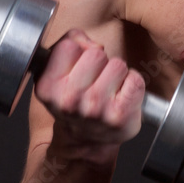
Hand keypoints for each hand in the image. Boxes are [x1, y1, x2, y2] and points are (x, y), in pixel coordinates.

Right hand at [34, 29, 144, 156]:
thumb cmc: (74, 98)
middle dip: (100, 61)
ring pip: (118, 64)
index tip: (79, 64)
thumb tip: (91, 43)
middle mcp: (69, 100)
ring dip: (117, 72)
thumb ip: (69, 42)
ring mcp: (95, 109)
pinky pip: (135, 79)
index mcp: (48, 87)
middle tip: (95, 78)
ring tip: (109, 87)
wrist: (85, 140)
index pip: (69, 46)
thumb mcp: (57, 70)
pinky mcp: (120, 116)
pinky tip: (122, 95)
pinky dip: (132, 83)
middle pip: (96, 53)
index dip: (78, 50)